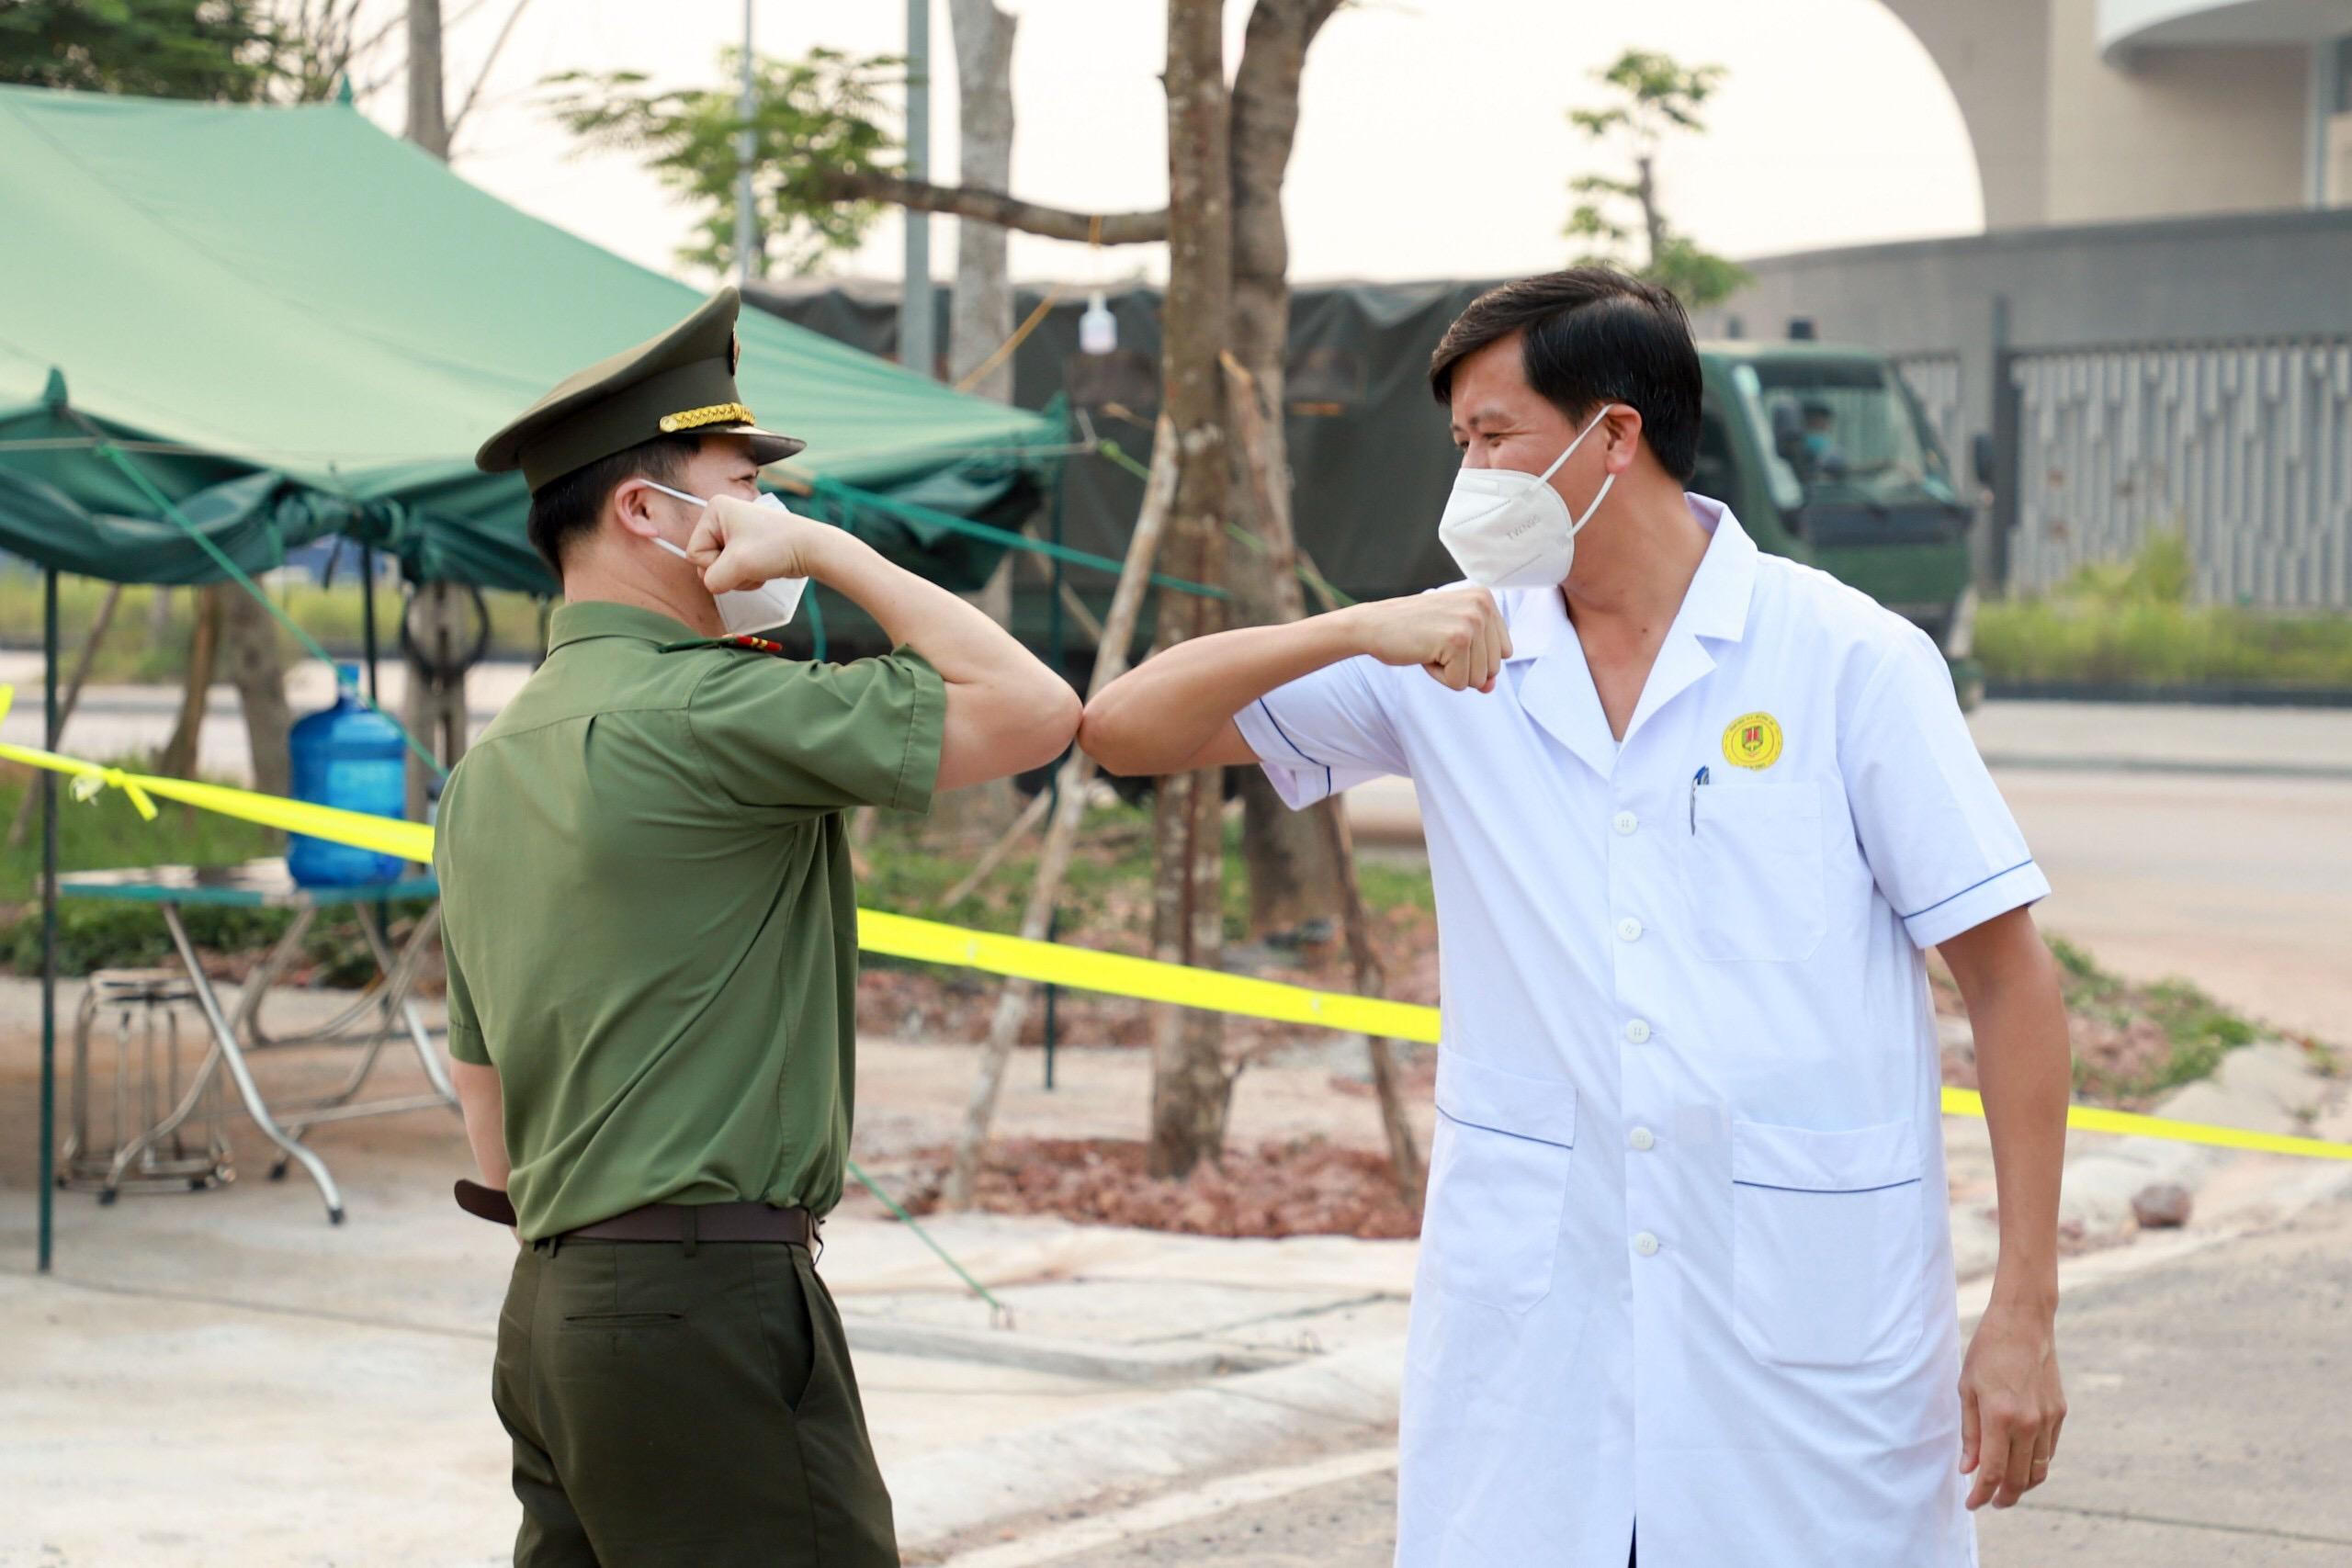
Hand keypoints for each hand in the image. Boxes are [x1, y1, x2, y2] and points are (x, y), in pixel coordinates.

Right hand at [684, 493, 835, 591]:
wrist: (812, 549)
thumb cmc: (777, 548)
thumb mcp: (738, 565)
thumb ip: (714, 579)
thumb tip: (712, 585)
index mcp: (714, 510)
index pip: (694, 552)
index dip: (714, 564)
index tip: (739, 557)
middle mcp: (722, 517)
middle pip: (705, 562)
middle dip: (728, 572)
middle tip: (751, 563)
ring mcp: (734, 532)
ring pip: (720, 570)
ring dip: (739, 577)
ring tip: (760, 566)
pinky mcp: (747, 545)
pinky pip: (734, 571)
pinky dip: (747, 576)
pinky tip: (764, 568)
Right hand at [1348, 587, 1509, 692]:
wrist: (1373, 624)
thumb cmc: (1412, 631)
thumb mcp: (1453, 642)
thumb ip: (1479, 662)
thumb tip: (1489, 687)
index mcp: (1486, 599)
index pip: (1503, 652)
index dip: (1473, 657)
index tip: (1446, 639)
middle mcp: (1483, 605)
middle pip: (1493, 668)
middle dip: (1462, 666)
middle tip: (1434, 644)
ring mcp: (1471, 621)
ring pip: (1478, 679)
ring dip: (1450, 672)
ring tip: (1429, 647)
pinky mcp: (1457, 640)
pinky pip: (1459, 683)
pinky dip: (1438, 676)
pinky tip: (1423, 654)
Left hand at [1959, 1300, 2066, 1509]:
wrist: (2023, 1323)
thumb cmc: (1987, 1352)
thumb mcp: (1967, 1389)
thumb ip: (1970, 1433)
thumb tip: (1968, 1469)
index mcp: (2000, 1417)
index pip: (1993, 1472)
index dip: (1981, 1494)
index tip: (1972, 1504)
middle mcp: (2028, 1423)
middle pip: (2020, 1479)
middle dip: (2004, 1497)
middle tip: (1990, 1502)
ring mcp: (2048, 1420)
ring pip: (2039, 1470)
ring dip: (2023, 1486)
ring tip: (2006, 1489)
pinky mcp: (2060, 1413)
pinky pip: (2049, 1452)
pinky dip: (2036, 1465)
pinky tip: (2021, 1464)